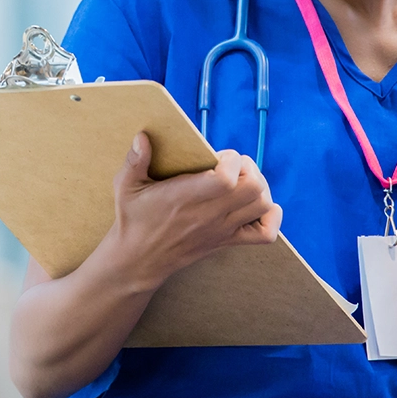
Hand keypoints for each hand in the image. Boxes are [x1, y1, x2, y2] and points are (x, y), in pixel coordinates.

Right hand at [107, 132, 280, 289]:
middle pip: (253, 188)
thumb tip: (142, 137)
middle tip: (232, 165)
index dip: (231, 160)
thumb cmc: (133, 219)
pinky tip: (259, 206)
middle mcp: (209, 214)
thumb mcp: (125, 186)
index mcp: (186, 198)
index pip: (226, 179)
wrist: (139, 260)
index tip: (219, 155)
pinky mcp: (227, 242)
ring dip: (259, 187)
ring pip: (262, 205)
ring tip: (241, 180)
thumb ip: (134, 160)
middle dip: (249, 168)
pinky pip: (265, 234)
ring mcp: (222, 230)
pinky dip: (271, 218)